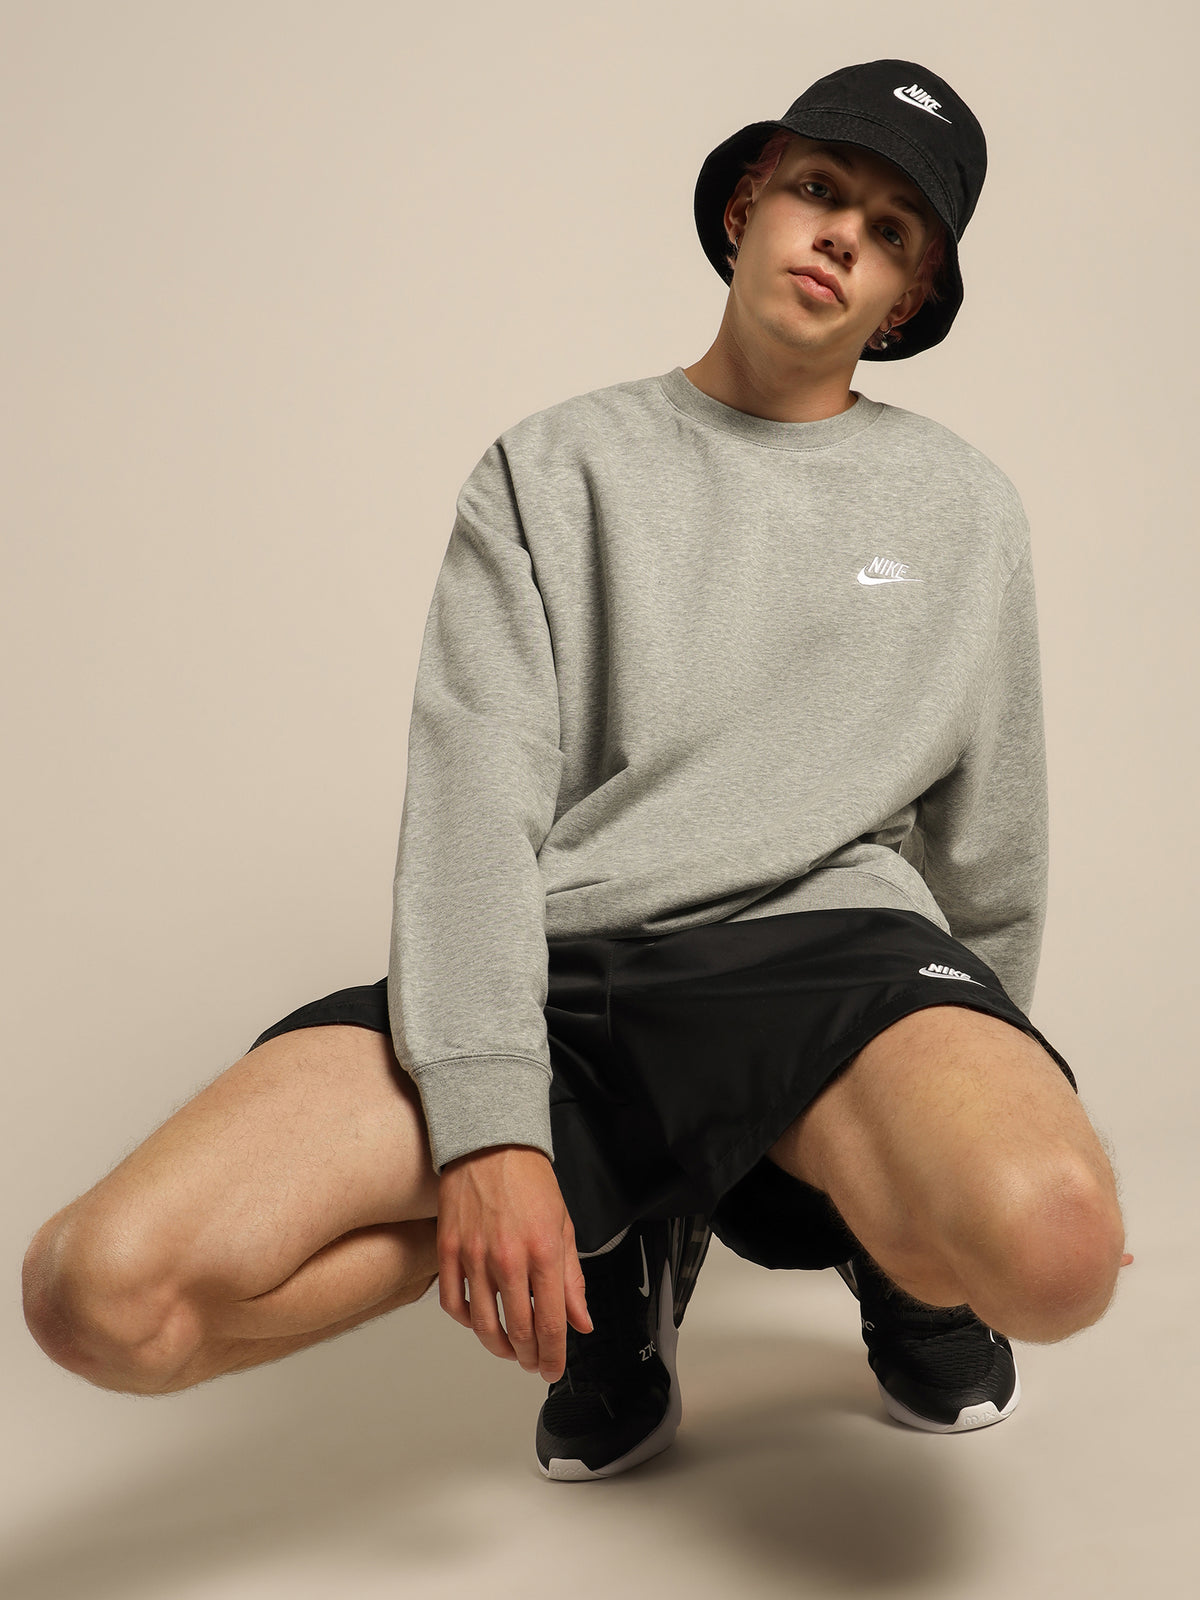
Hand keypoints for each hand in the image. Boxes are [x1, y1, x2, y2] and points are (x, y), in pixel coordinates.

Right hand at [436, 1144, 592, 1381]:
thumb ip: (572, 1280)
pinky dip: (466, 1321)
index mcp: (544, 1252)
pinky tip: (479, 1320)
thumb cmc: (530, 1181)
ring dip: (498, 1346)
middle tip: (533, 1363)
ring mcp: (474, 1256)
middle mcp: (508, 1258)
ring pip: (483, 1324)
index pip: (550, 1324)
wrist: (491, 1144)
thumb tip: (581, 1321)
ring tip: (509, 1350)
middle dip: (528, 1357)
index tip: (552, 1369)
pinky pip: (453, 1302)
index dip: (553, 1357)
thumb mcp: (564, 1227)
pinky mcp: (448, 1250)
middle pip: (517, 1331)